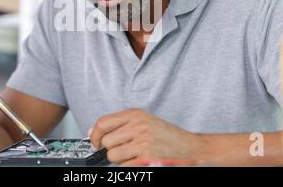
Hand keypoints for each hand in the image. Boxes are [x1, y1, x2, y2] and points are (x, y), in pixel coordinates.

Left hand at [90, 109, 206, 165]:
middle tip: (124, 150)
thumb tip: (93, 131)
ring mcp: (143, 143)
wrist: (190, 147)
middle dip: (111, 149)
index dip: (94, 135)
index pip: (103, 123)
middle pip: (106, 142)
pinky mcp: (146, 159)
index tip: (95, 142)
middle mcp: (138, 126)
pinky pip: (124, 167)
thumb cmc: (166, 136)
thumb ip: (120, 124)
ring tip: (134, 156)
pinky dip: (130, 167)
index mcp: (135, 115)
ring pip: (113, 156)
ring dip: (120, 160)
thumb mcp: (144, 122)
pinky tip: (141, 161)